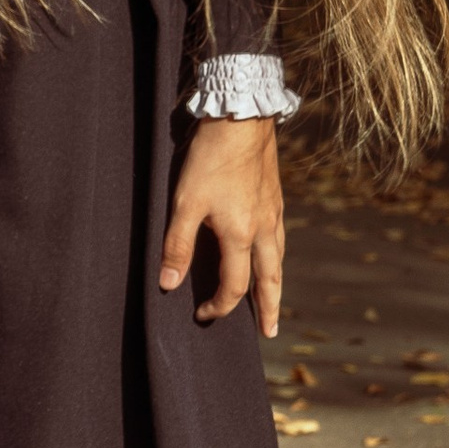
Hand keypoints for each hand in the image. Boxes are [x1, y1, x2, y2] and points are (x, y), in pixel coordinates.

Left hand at [158, 117, 283, 333]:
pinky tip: (271, 252)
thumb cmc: (210, 158)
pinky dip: (276, 256)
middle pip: (270, 280)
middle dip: (269, 309)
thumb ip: (177, 245)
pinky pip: (280, 238)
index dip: (219, 307)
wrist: (241, 116)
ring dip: (275, 284)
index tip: (203, 314)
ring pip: (279, 258)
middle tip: (270, 331)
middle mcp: (263, 228)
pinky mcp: (274, 196)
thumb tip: (168, 284)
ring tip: (272, 298)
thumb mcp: (185, 202)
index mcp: (240, 235)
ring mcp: (273, 212)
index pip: (234, 286)